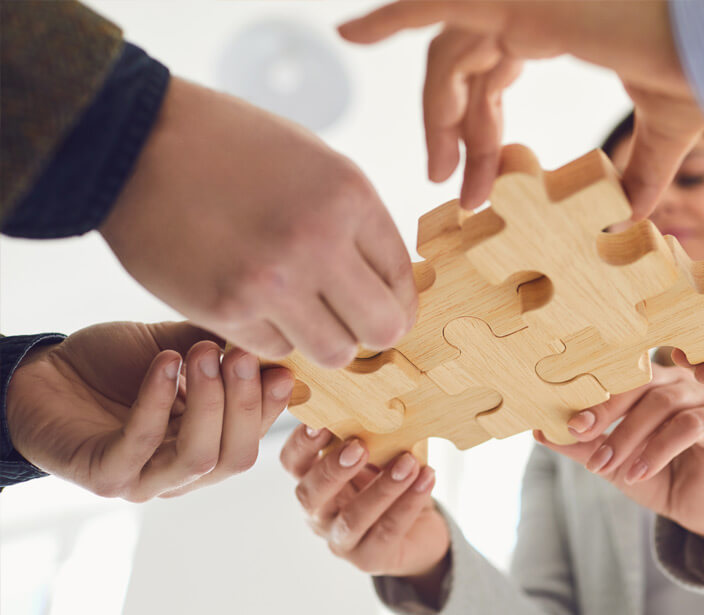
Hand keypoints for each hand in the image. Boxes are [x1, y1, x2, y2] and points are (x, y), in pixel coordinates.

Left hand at [6, 321, 293, 500]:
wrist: (43, 374)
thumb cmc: (115, 364)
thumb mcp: (179, 345)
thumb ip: (221, 345)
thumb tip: (271, 336)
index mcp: (209, 444)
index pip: (256, 434)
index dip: (272, 404)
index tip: (282, 364)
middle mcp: (183, 471)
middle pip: (236, 456)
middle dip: (246, 405)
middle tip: (241, 355)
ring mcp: (145, 480)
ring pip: (198, 458)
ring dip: (209, 403)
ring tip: (203, 354)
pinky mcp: (105, 476)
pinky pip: (140, 444)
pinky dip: (156, 401)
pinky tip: (164, 364)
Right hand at [99, 78, 416, 367]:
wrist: (135, 142)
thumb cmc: (230, 146)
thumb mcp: (315, 161)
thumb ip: (356, 221)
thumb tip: (386, 281)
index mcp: (350, 196)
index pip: (403, 281)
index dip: (396, 302)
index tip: (381, 306)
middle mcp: (319, 242)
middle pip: (382, 330)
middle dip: (371, 331)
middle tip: (350, 321)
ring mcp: (271, 281)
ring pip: (333, 353)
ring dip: (321, 338)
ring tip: (298, 310)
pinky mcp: (225, 309)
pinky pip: (273, 348)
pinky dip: (268, 333)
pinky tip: (249, 298)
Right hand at [280, 427, 447, 605]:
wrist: (419, 528)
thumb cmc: (389, 479)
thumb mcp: (379, 453)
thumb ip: (373, 431)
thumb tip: (386, 401)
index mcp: (313, 480)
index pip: (292, 462)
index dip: (301, 443)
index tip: (321, 421)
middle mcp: (319, 512)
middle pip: (311, 494)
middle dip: (333, 469)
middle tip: (360, 447)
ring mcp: (341, 540)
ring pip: (353, 518)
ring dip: (382, 488)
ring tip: (408, 463)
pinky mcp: (369, 558)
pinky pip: (388, 531)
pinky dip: (408, 503)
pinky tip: (426, 479)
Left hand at [339, 0, 703, 217]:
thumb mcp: (666, 127)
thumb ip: (641, 171)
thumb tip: (630, 224)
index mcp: (554, 30)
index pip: (493, 85)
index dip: (482, 141)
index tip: (480, 195)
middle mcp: (527, 11)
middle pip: (464, 77)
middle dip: (459, 138)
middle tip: (458, 193)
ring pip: (448, 57)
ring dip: (437, 116)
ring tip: (438, 172)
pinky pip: (434, 6)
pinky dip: (388, 15)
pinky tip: (349, 33)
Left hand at [543, 365, 703, 551]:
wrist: (693, 507)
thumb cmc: (653, 474)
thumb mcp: (610, 459)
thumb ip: (580, 444)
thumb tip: (538, 430)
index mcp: (648, 380)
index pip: (617, 374)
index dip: (592, 394)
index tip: (570, 423)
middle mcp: (677, 380)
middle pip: (639, 381)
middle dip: (607, 410)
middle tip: (582, 438)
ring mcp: (703, 396)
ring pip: (661, 404)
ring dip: (628, 437)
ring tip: (607, 467)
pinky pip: (688, 426)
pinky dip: (658, 449)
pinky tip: (638, 472)